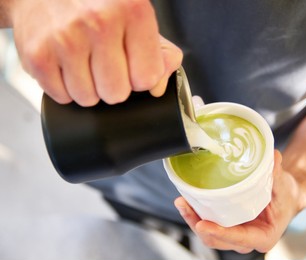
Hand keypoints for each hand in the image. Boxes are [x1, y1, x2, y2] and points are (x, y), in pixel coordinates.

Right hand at [10, 0, 181, 105]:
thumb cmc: (96, 7)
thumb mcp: (137, 20)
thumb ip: (161, 54)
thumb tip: (157, 88)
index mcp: (132, 11)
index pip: (147, 78)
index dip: (140, 78)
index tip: (132, 65)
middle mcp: (99, 22)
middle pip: (117, 93)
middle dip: (114, 85)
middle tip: (105, 64)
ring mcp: (65, 38)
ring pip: (89, 99)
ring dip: (89, 88)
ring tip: (84, 63)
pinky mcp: (38, 54)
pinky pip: (62, 97)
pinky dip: (65, 87)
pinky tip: (66, 65)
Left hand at [174, 150, 300, 253]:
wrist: (284, 197)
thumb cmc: (285, 197)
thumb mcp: (284, 186)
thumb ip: (277, 174)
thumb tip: (273, 157)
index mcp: (263, 236)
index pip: (239, 239)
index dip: (220, 233)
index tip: (203, 224)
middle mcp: (246, 240)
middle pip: (217, 239)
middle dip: (198, 224)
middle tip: (185, 205)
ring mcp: (234, 234)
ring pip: (209, 234)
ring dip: (193, 219)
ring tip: (182, 201)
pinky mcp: (226, 225)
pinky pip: (208, 224)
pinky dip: (196, 214)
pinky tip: (187, 200)